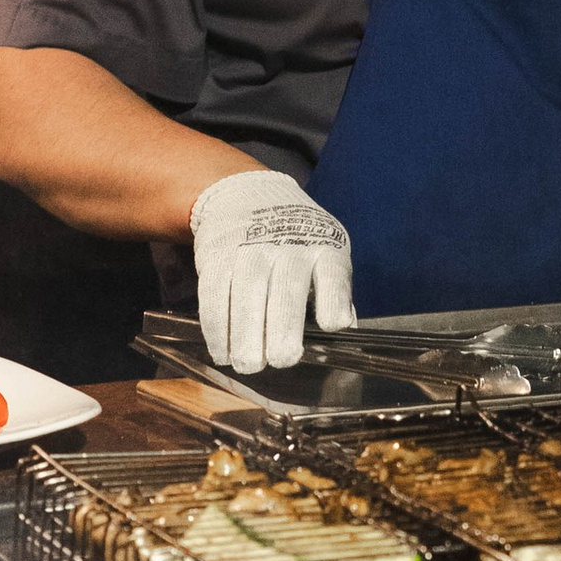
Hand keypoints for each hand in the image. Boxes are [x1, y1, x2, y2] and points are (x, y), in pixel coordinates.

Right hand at [189, 169, 355, 371]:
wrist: (248, 196)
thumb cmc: (299, 240)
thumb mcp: (327, 254)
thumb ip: (335, 294)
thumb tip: (346, 335)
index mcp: (325, 249)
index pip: (333, 276)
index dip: (333, 300)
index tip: (332, 325)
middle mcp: (289, 247)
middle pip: (286, 290)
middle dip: (283, 328)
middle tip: (282, 360)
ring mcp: (251, 249)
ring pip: (247, 294)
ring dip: (245, 334)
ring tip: (248, 365)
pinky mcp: (218, 255)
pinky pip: (214, 295)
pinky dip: (216, 328)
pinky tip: (222, 352)